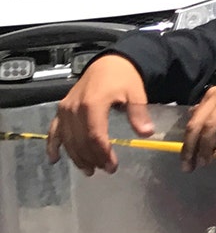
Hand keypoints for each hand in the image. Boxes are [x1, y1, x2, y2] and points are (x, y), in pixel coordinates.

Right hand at [47, 54, 152, 174]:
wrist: (109, 63)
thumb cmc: (124, 78)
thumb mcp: (136, 93)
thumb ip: (139, 114)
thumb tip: (146, 133)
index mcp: (92, 105)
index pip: (95, 137)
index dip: (103, 154)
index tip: (112, 166)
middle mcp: (74, 109)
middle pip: (80, 141)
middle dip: (92, 158)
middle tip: (104, 170)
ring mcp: (65, 110)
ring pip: (67, 139)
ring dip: (76, 156)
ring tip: (89, 169)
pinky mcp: (61, 110)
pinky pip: (54, 130)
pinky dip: (52, 145)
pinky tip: (54, 159)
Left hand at [181, 77, 215, 170]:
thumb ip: (214, 112)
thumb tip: (192, 122)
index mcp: (213, 95)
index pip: (193, 121)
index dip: (187, 143)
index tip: (186, 162)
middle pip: (199, 124)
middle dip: (192, 147)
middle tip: (192, 166)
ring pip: (213, 123)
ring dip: (207, 145)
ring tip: (206, 161)